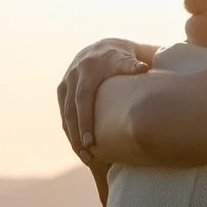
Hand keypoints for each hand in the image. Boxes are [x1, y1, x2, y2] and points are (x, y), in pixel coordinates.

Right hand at [57, 39, 156, 159]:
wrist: (104, 48)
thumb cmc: (123, 57)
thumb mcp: (128, 58)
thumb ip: (133, 65)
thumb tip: (143, 68)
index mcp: (88, 69)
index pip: (83, 98)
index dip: (85, 121)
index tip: (91, 142)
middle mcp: (73, 75)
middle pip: (71, 111)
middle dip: (77, 135)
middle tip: (87, 156)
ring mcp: (66, 83)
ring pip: (65, 115)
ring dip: (72, 137)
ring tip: (84, 158)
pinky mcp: (63, 90)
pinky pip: (64, 114)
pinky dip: (70, 131)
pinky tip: (79, 148)